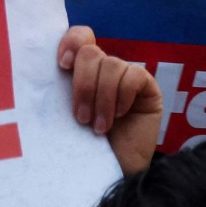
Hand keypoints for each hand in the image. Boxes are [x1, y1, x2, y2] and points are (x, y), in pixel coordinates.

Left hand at [58, 26, 160, 175]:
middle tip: (80, 117)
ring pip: (112, 65)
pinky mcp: (148, 88)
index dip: (71, 42)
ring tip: (99, 126)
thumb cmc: (86, 146)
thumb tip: (57, 66)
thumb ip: (67, 87)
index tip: (61, 66)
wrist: (115, 170)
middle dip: (83, 84)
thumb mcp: (68, 113)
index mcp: (84, 71)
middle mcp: (106, 70)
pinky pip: (134, 76)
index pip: (81, 36)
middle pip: (91, 52)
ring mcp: (129, 78)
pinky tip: (120, 116)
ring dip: (102, 98)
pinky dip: (123, 96)